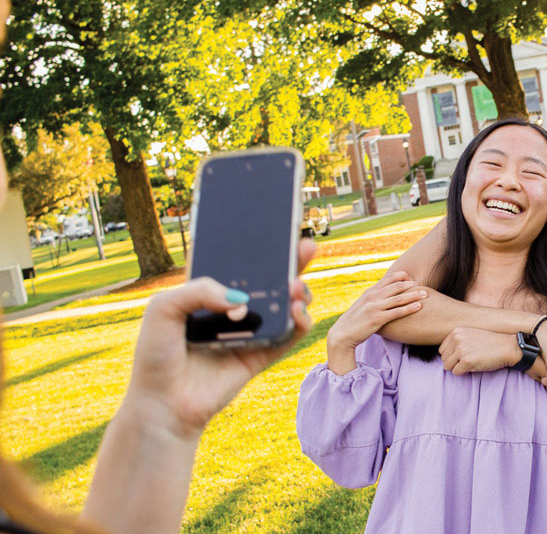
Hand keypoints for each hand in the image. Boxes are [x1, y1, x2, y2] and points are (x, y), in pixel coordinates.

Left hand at [122, 238, 316, 441]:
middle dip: (290, 261)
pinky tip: (297, 312)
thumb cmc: (157, 355)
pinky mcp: (262, 354)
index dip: (256, 245)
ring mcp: (250, 331)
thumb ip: (199, 290)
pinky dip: (299, 322)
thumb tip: (241, 300)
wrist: (164, 404)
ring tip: (296, 287)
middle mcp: (233, 309)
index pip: (237, 262)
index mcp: (208, 292)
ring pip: (284, 304)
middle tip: (305, 246)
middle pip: (268, 279)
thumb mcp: (164, 309)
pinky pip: (289, 336)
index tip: (276, 228)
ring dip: (297, 291)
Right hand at [326, 271, 425, 354]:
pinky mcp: (377, 319)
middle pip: (396, 287)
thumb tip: (385, 296)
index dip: (402, 277)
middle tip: (423, 284)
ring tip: (425, 294)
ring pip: (398, 298)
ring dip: (413, 295)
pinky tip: (419, 307)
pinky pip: (396, 312)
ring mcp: (374, 307)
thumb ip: (374, 299)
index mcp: (370, 292)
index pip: (388, 279)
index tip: (412, 278)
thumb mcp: (363, 305)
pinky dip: (409, 308)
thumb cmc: (355, 321)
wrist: (342, 334)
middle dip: (411, 284)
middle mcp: (372, 297)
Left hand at [439, 327, 518, 374]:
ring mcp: (461, 350)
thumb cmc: (490, 342)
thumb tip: (444, 353)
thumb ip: (457, 340)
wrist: (507, 347)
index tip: (463, 355)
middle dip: (454, 362)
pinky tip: (474, 366)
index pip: (442, 349)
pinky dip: (464, 372)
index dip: (452, 355)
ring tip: (470, 363)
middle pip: (444, 358)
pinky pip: (456, 372)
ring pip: (447, 366)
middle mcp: (457, 339)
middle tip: (468, 360)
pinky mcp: (467, 361)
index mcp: (456, 331)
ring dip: (458, 368)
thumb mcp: (471, 334)